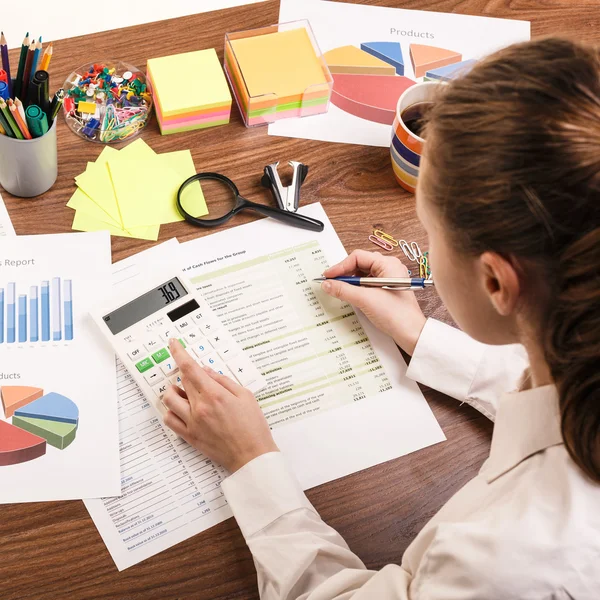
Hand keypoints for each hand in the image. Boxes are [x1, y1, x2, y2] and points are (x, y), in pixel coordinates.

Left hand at [162, 339, 278, 472]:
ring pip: (169, 399)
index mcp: (214, 394)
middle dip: (186, 373)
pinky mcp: (189, 437)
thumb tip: (206, 371)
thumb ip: (223, 380)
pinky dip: (171, 411)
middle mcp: (199, 407)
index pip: (189, 368)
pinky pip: (169, 420)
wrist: (252, 455)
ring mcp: (192, 423)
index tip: (173, 344)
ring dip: (174, 391)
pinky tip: (182, 409)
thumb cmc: (253, 426)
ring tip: (185, 392)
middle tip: (195, 375)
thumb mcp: (245, 395)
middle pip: (181, 381)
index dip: (178, 352)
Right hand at [321, 250, 426, 354]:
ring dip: (350, 281)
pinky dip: (357, 288)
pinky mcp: (386, 289)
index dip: (340, 266)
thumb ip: (343, 290)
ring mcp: (388, 278)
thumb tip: (327, 284)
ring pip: (362, 274)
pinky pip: (367, 283)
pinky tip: (351, 295)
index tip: (328, 276)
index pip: (358, 257)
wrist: (411, 333)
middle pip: (360, 264)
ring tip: (340, 290)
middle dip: (344, 273)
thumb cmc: (396, 314)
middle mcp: (389, 268)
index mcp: (387, 264)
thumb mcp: (365, 299)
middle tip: (331, 283)